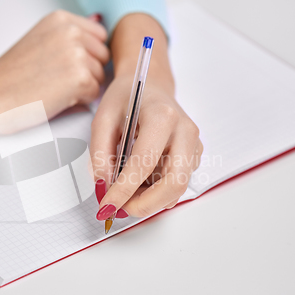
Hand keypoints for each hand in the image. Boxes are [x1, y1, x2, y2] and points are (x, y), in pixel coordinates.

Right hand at [0, 10, 108, 146]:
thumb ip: (69, 36)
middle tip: (57, 80)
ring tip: (53, 88)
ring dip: (83, 87)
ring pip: (100, 77)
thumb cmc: (9, 76)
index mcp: (61, 19)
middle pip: (103, 56)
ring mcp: (77, 54)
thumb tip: (99, 26)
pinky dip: (79, 102)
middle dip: (88, 71)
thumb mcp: (40, 41)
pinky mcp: (80, 78)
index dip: (87, 55)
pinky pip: (94, 94)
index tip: (65, 66)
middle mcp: (71, 32)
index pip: (99, 37)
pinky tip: (55, 98)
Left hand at [91, 14, 202, 218]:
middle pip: (174, 182)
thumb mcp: (103, 119)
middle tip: (120, 209)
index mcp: (162, 116)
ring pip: (178, 188)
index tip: (106, 206)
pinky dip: (157, 193)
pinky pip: (177, 184)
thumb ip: (100, 154)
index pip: (144, 162)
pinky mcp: (194, 155)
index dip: (124, 190)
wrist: (150, 85)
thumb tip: (104, 187)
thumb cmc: (127, 98)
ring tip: (126, 192)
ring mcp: (194, 144)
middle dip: (145, 204)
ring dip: (151, 200)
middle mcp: (185, 131)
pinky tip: (139, 183)